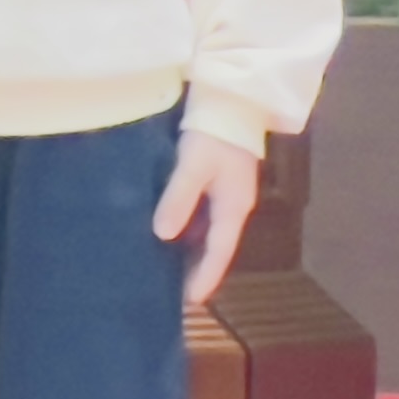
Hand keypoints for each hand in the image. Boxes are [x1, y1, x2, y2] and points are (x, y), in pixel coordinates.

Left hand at [152, 125, 263, 308]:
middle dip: (199, 269)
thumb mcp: (193, 165)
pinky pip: (204, 213)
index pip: (220, 252)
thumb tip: (163, 235)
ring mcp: (228, 191)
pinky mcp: (219, 177)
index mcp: (234, 206)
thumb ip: (178, 198)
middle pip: (217, 245)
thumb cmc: (213, 132)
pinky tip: (171, 230)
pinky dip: (190, 228)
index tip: (191, 302)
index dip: (206, 277)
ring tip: (169, 266)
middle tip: (176, 292)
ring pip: (210, 230)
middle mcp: (234, 204)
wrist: (231, 96)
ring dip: (193, 250)